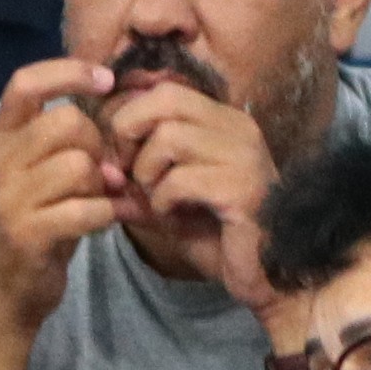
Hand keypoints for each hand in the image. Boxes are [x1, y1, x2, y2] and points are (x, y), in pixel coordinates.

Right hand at [0, 56, 138, 316]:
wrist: (5, 291)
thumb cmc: (36, 223)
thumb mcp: (42, 173)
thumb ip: (69, 139)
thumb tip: (120, 100)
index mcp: (0, 138)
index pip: (25, 82)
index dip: (69, 72)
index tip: (106, 79)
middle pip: (68, 123)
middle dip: (101, 145)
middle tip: (110, 171)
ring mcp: (10, 198)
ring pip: (80, 165)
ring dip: (106, 183)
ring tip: (110, 198)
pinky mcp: (28, 233)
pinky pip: (87, 208)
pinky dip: (110, 213)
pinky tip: (117, 218)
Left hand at [98, 66, 281, 295]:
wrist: (267, 278)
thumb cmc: (219, 238)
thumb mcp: (170, 200)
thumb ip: (138, 180)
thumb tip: (102, 169)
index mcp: (225, 122)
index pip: (165, 91)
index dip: (128, 118)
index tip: (118, 157)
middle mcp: (239, 129)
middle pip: (165, 99)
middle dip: (130, 133)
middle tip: (129, 172)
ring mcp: (244, 156)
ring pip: (169, 137)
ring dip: (148, 173)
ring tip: (158, 200)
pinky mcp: (242, 188)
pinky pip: (180, 179)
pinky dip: (164, 201)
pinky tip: (176, 218)